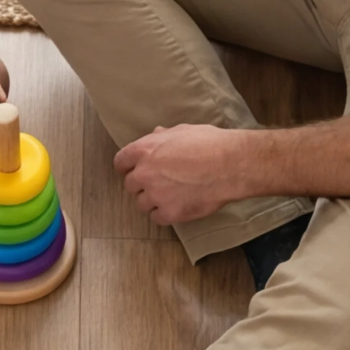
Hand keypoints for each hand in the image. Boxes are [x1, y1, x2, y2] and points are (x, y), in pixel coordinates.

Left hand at [113, 124, 246, 224]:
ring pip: (142, 204)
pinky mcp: (170, 213)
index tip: (132, 170)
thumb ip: (162, 136)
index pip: (120, 162)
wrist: (229, 165)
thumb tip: (155, 134)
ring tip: (170, 195)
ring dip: (152, 201)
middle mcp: (145, 173)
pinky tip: (176, 206)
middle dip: (141, 184)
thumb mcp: (182, 131)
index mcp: (145, 150)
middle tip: (158, 183)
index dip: (126, 167)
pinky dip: (164, 214)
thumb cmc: (209, 143)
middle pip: (130, 185)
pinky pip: (157, 218)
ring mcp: (156, 195)